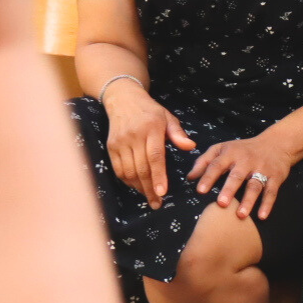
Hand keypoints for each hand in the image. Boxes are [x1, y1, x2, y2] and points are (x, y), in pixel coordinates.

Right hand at [105, 87, 194, 208]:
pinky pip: (119, 169)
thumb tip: (191, 147)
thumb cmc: (150, 111)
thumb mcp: (167, 117)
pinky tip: (137, 187)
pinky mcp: (111, 146)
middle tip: (158, 203)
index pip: (155, 156)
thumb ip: (178, 133)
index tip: (162, 192)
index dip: (158, 176)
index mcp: (152, 128)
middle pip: (141, 168)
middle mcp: (134, 136)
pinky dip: (127, 181)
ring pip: (129, 171)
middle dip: (150, 189)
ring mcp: (120, 142)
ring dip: (139, 187)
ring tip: (149, 197)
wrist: (123, 99)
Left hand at [190, 134, 296, 218]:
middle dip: (229, 190)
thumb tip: (190, 177)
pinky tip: (262, 216)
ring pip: (254, 185)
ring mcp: (262, 169)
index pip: (217, 165)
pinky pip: (271, 192)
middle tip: (221, 204)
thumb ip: (204, 161)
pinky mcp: (275, 177)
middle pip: (237, 176)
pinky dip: (267, 204)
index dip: (208, 177)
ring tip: (241, 215)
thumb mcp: (223, 148)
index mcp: (230, 153)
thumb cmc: (243, 149)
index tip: (200, 190)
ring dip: (248, 200)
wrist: (276, 143)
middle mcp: (246, 161)